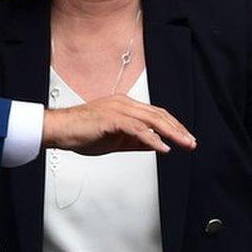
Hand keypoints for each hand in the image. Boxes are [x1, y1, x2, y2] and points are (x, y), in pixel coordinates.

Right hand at [42, 94, 196, 154]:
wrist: (60, 130)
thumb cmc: (82, 133)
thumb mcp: (115, 140)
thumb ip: (135, 141)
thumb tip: (154, 145)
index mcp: (125, 106)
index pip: (155, 114)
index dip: (173, 126)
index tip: (184, 138)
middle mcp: (124, 104)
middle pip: (158, 115)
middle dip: (177, 129)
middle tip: (191, 142)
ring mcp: (118, 109)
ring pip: (152, 120)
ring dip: (170, 133)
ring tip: (183, 144)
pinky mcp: (112, 119)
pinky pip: (137, 129)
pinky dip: (152, 139)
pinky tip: (162, 148)